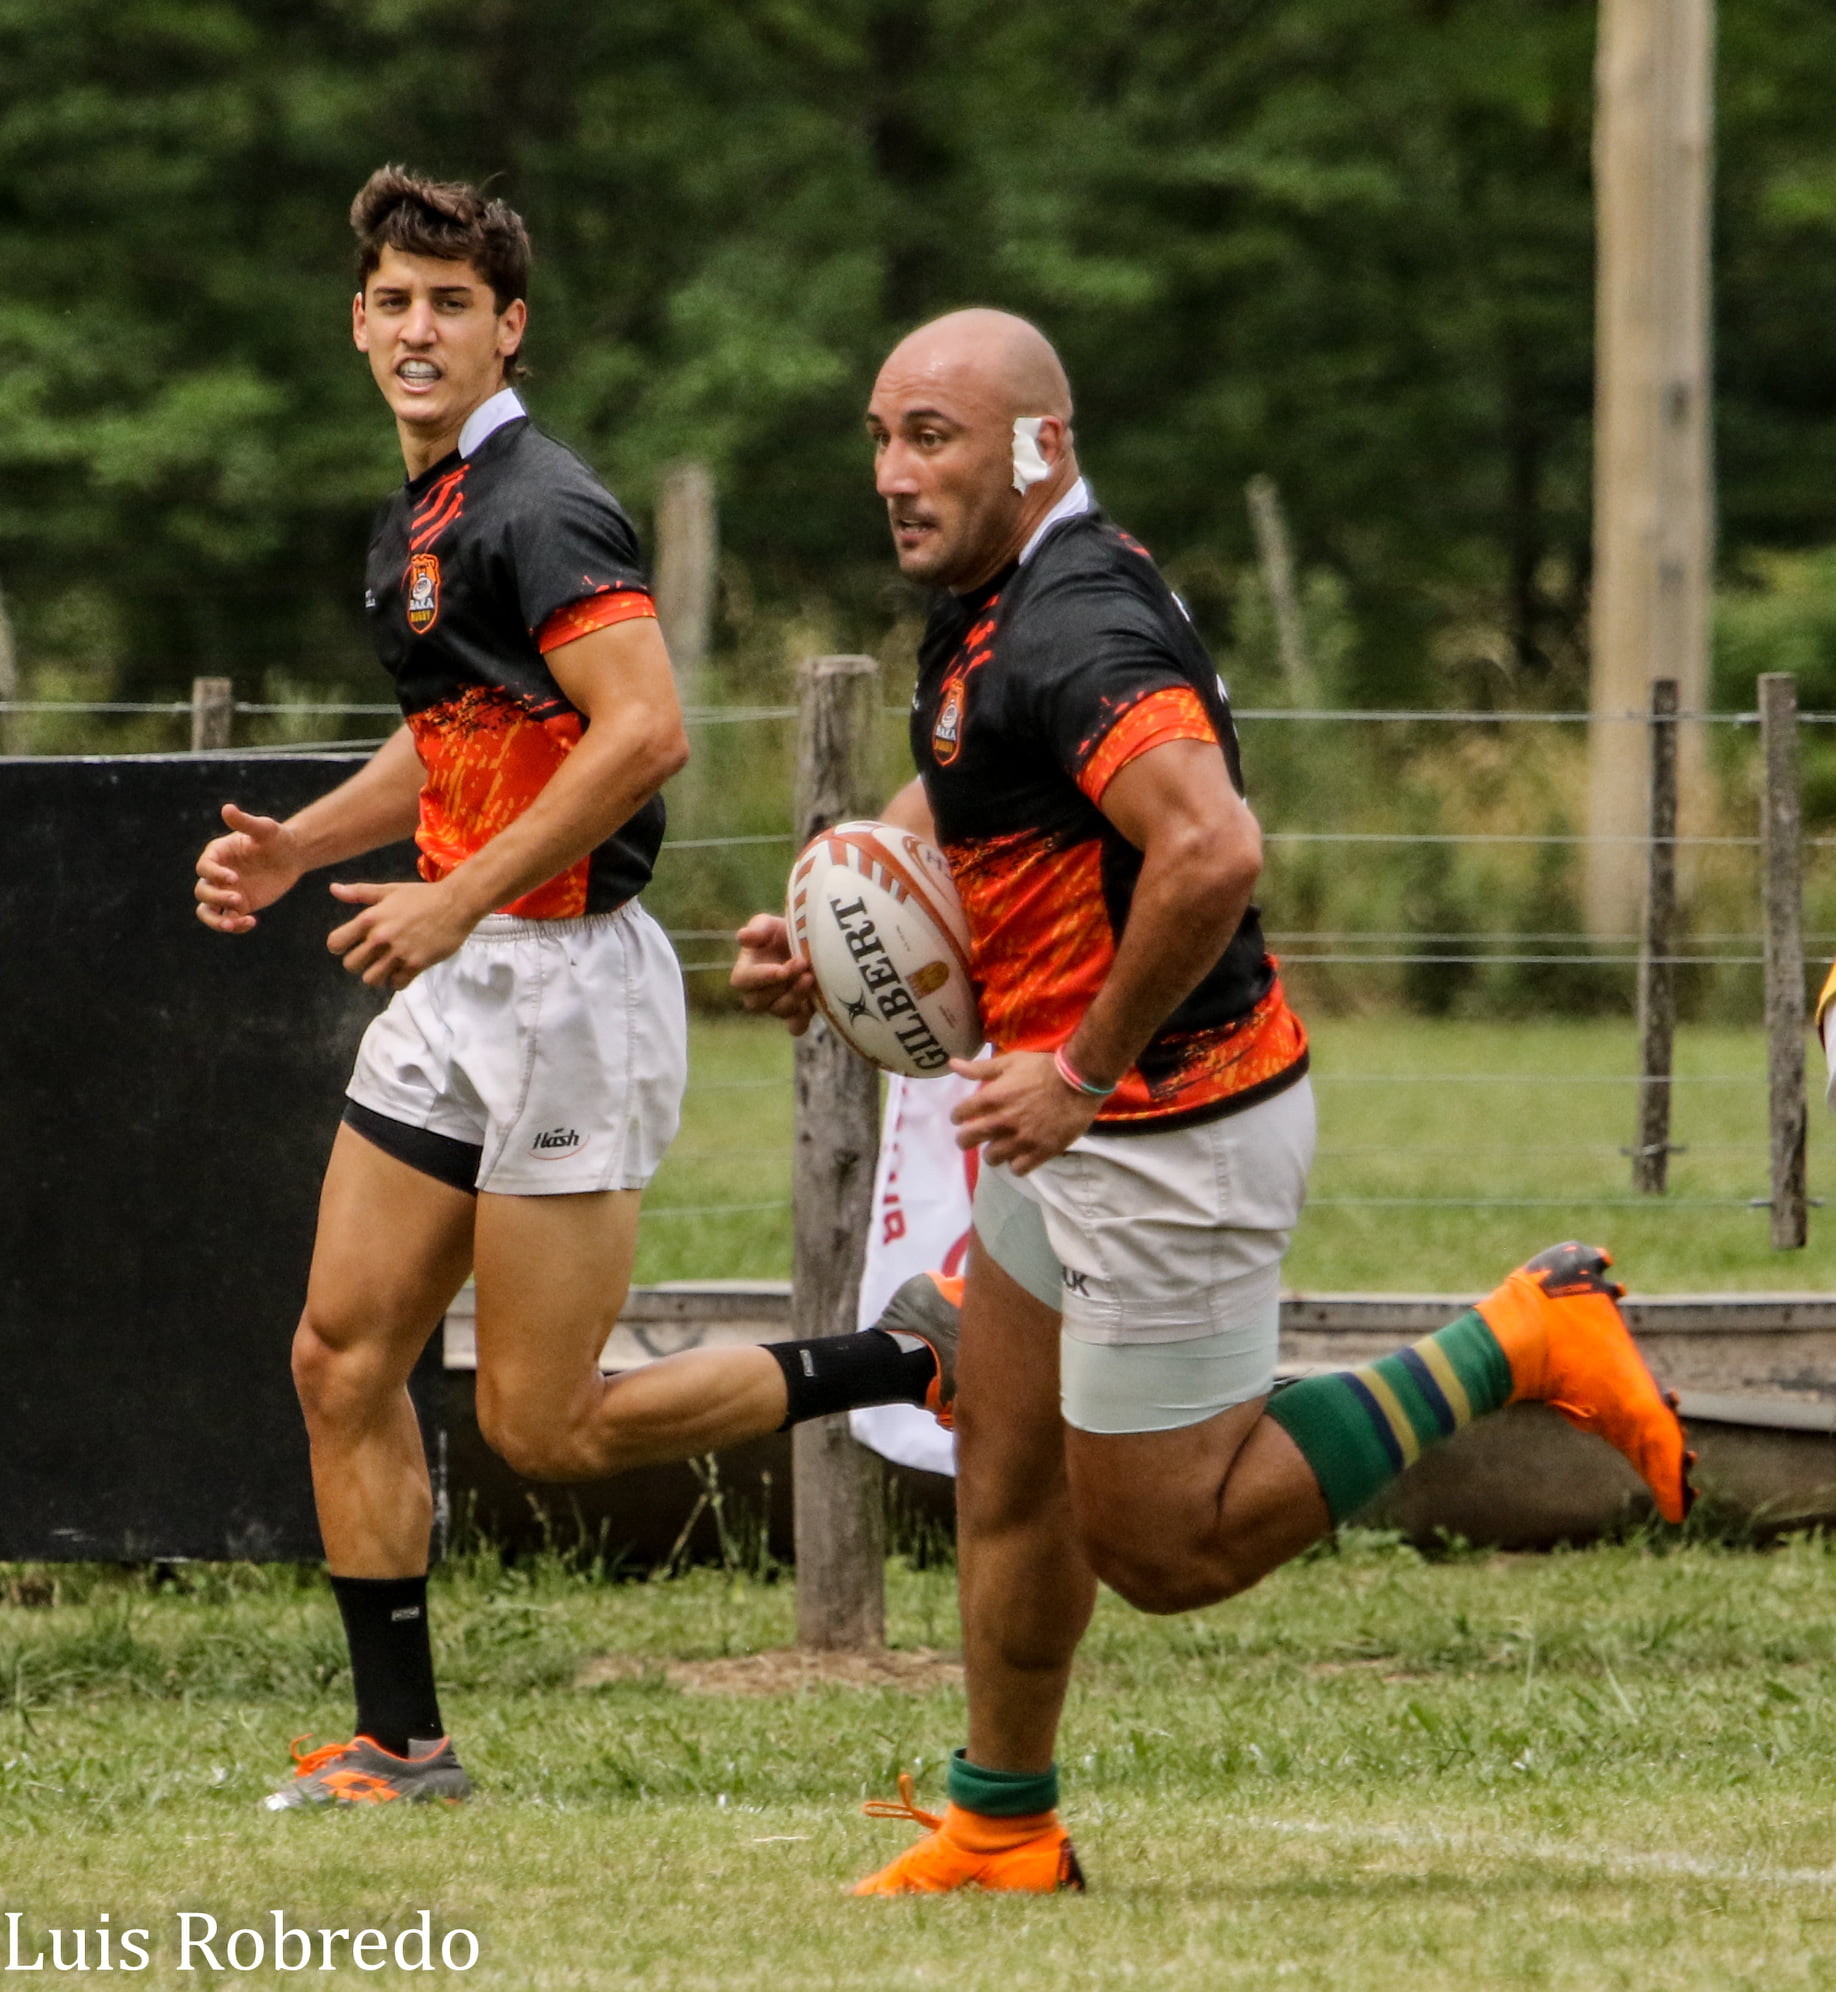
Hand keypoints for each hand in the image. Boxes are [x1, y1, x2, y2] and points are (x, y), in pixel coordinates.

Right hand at [194, 804, 303, 933]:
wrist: (292, 855)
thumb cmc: (277, 838)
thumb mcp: (265, 829)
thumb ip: (245, 822)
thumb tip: (227, 808)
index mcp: (217, 854)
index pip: (204, 868)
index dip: (215, 875)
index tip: (234, 878)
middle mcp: (216, 874)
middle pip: (202, 892)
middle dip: (217, 898)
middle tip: (239, 900)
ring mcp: (225, 892)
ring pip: (207, 911)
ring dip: (216, 921)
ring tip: (233, 925)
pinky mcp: (238, 906)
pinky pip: (228, 921)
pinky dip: (236, 926)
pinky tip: (252, 922)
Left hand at [327, 879, 478, 988]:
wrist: (456, 903)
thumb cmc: (422, 896)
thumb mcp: (389, 890)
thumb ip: (359, 892)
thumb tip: (333, 889)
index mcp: (370, 919)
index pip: (336, 943)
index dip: (340, 946)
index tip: (349, 945)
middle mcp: (381, 937)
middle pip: (351, 965)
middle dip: (359, 962)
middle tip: (372, 956)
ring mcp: (399, 953)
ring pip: (371, 979)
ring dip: (378, 974)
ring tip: (387, 965)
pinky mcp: (416, 964)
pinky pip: (396, 984)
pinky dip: (397, 980)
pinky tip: (404, 969)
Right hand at [731, 913, 816, 1034]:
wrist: (808, 945)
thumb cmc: (782, 933)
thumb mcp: (770, 924)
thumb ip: (757, 929)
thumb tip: (743, 937)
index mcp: (745, 972)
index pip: (743, 981)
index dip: (761, 977)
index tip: (781, 969)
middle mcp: (757, 995)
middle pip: (761, 1000)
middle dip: (783, 983)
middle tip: (803, 964)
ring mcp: (776, 1007)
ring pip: (780, 1011)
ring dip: (796, 996)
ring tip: (811, 977)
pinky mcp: (796, 1015)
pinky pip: (796, 1026)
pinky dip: (803, 1019)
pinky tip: (813, 1003)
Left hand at [948, 1050, 1102, 1174]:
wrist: (1079, 1082)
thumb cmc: (1043, 1069)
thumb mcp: (1010, 1062)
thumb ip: (980, 1068)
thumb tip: (952, 1064)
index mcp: (992, 1098)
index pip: (959, 1114)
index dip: (958, 1115)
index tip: (963, 1116)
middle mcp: (1001, 1122)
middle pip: (966, 1141)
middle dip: (966, 1138)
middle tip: (974, 1135)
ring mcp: (1020, 1140)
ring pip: (990, 1158)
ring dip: (992, 1151)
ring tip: (1000, 1144)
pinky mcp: (1039, 1152)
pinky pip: (1017, 1169)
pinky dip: (1016, 1163)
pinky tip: (1019, 1153)